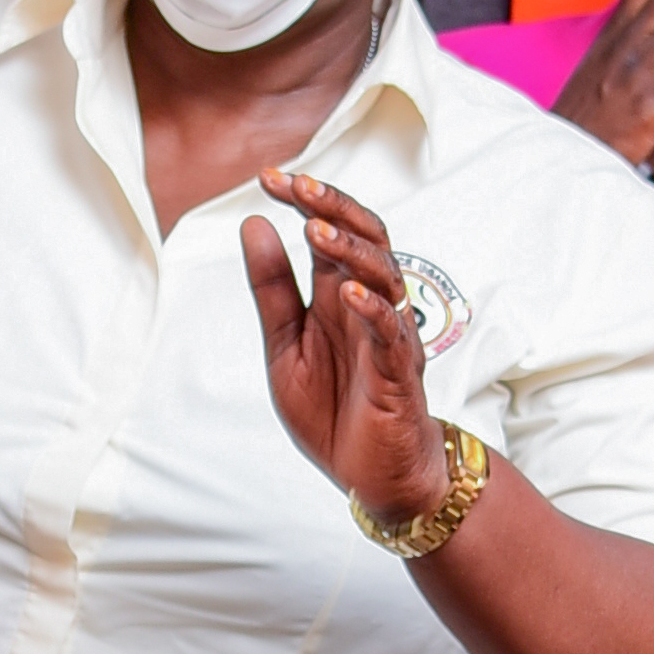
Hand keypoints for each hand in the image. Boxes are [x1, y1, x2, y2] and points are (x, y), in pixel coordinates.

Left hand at [239, 168, 452, 521]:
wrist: (374, 476)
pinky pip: (392, 336)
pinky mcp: (399, 376)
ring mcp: (389, 337)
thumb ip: (273, 290)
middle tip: (298, 185)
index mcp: (338, 295)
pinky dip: (374, 312)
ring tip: (316, 230)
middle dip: (333, 207)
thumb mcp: (286, 346)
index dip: (305, 201)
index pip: (330, 231)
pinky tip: (350, 294)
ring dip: (350, 251)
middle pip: (365, 238)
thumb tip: (253, 223)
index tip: (268, 177)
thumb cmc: (335, 409)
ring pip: (383, 277)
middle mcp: (369, 306)